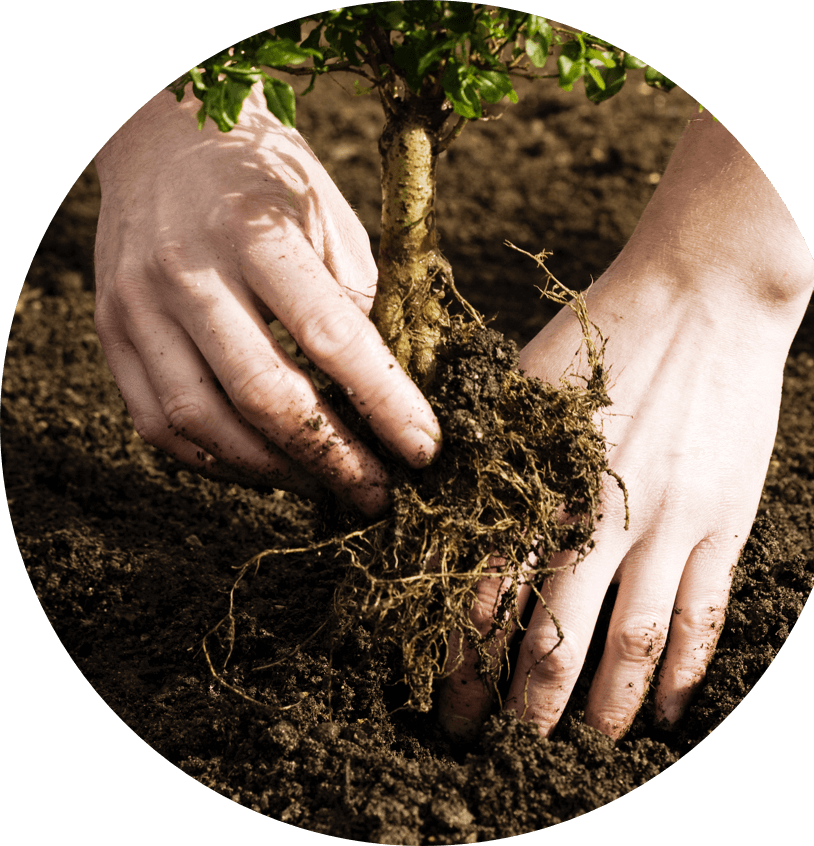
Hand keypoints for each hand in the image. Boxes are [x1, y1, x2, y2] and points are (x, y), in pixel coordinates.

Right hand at [94, 86, 439, 512]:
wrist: (161, 140)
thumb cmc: (264, 182)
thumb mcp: (329, 218)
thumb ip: (356, 302)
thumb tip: (386, 396)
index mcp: (254, 232)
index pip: (330, 335)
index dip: (384, 403)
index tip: (423, 450)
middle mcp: (187, 272)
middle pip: (262, 394)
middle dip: (331, 458)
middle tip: (377, 492)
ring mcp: (138, 307)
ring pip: (203, 422)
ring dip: (275, 472)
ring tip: (326, 485)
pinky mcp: (111, 334)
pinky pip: (160, 426)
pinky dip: (218, 461)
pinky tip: (264, 466)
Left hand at [439, 109, 813, 739]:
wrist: (700, 294)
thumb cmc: (598, 334)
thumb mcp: (518, 386)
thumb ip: (481, 455)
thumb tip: (431, 511)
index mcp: (536, 482)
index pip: (484, 595)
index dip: (462, 658)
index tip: (448, 702)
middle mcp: (596, 515)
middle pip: (552, 632)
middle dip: (523, 699)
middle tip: (504, 745)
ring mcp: (667, 522)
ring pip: (632, 640)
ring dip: (605, 702)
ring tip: (584, 744)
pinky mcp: (721, 519)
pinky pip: (704, 613)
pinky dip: (687, 671)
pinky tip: (671, 710)